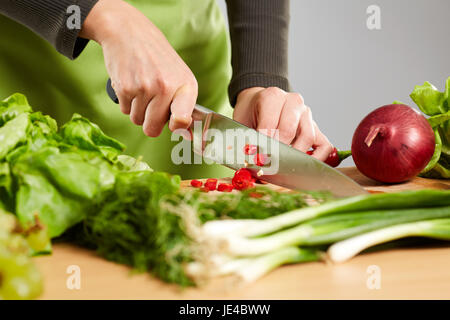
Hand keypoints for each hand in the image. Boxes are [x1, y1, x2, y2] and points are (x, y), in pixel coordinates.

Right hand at [79, 0, 197, 136]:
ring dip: (137, 109)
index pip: (183, 119)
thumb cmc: (157, 58)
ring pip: (137, 120)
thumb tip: (187, 135)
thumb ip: (184, 105)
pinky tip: (131, 83)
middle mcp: (166, 87)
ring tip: (141, 87)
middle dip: (150, 121)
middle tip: (151, 102)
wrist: (129, 32)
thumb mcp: (179, 76)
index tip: (174, 125)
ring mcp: (145, 88)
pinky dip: (126, 101)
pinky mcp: (125, 88)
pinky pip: (124, 110)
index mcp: (186, 85)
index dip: (177, 128)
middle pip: (153, 129)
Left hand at [233, 87, 332, 160]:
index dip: (262, 146)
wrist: (259, 102)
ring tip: (282, 167)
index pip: (269, 125)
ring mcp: (307, 114)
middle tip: (268, 167)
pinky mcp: (316, 127)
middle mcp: (293, 102)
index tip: (256, 161)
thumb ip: (246, 140)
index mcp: (272, 97)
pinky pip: (324, 145)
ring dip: (294, 156)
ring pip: (307, 138)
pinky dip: (317, 158)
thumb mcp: (241, 122)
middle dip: (276, 153)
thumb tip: (250, 165)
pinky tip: (304, 167)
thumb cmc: (251, 114)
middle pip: (288, 131)